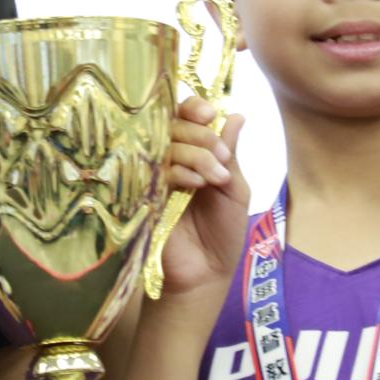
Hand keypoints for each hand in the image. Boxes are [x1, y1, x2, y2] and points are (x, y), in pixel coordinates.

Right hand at [156, 99, 248, 297]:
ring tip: (215, 178)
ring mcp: (153, 176)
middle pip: (172, 125)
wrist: (207, 272)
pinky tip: (195, 184)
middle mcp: (170, 158)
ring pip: (164, 144)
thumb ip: (230, 153)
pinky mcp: (142, 194)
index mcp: (193, 152)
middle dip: (200, 134)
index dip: (194, 107)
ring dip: (195, 154)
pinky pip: (154, 169)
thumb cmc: (222, 231)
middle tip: (221, 156)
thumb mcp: (235, 188)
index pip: (184, 116)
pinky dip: (179, 171)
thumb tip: (237, 114)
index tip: (210, 114)